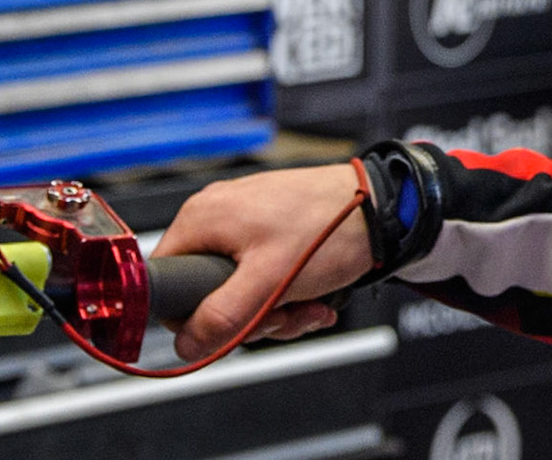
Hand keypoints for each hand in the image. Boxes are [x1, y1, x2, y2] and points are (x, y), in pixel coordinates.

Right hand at [153, 161, 376, 361]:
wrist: (385, 207)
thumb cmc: (332, 227)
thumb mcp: (271, 280)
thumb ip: (223, 315)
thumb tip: (188, 345)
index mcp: (203, 219)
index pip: (165, 283)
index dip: (194, 316)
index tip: (229, 326)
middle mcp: (219, 216)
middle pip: (209, 293)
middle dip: (250, 317)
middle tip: (282, 316)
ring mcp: (247, 222)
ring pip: (242, 291)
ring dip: (277, 311)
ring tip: (308, 306)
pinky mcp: (273, 231)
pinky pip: (266, 276)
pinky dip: (290, 294)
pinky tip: (316, 299)